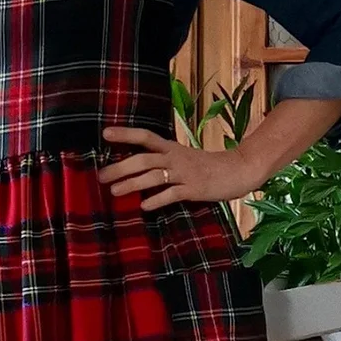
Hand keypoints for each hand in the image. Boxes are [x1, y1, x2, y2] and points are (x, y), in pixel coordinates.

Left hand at [97, 125, 263, 210]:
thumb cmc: (207, 166)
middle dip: (120, 167)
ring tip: (114, 191)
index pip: (145, 136)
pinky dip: (157, 200)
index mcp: (172, 148)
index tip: (105, 133)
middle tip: (101, 176)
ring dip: (132, 184)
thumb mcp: (183, 157)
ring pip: (154, 176)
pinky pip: (172, 194)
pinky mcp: (194, 189)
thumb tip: (134, 169)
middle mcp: (176, 158)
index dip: (126, 134)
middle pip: (144, 159)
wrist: (238, 170)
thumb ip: (162, 161)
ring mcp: (185, 173)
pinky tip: (144, 206)